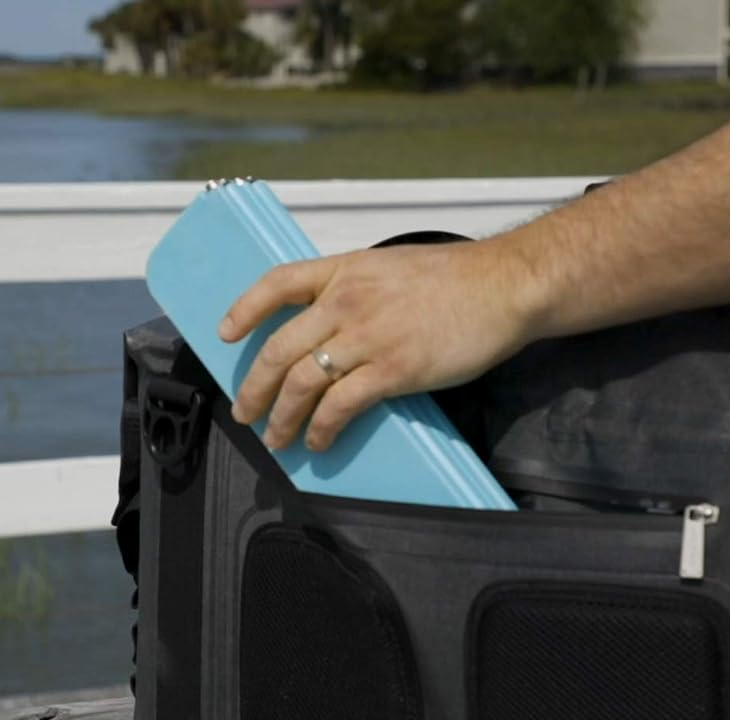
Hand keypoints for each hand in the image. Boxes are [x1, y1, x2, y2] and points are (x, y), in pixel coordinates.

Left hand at [218, 238, 539, 451]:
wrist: (504, 285)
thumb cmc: (459, 279)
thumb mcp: (393, 267)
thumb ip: (359, 290)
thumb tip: (338, 324)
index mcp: (345, 270)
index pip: (277, 283)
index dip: (244, 310)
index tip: (225, 334)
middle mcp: (346, 301)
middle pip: (279, 347)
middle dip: (254, 387)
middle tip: (245, 411)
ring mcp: (368, 336)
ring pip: (302, 382)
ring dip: (282, 417)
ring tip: (277, 439)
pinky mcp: (393, 369)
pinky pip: (340, 405)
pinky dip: (322, 429)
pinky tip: (319, 442)